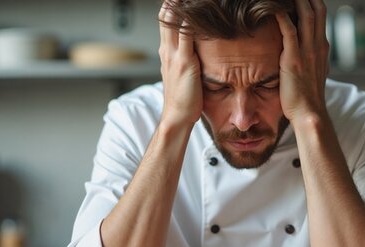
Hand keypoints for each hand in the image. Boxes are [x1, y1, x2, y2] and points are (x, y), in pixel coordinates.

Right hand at [158, 1, 201, 125]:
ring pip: (174, 20)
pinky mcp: (185, 62)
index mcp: (166, 52)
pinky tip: (198, 9)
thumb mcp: (181, 74)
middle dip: (175, 1)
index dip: (172, 6)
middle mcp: (167, 50)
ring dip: (181, 6)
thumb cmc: (183, 100)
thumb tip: (196, 51)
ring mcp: (174, 55)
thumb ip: (185, 59)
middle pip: (166, 15)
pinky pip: (187, 34)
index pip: (165, 21)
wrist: (176, 118)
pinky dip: (191, 19)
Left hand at [275, 0, 329, 123]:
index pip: (320, 14)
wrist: (309, 114)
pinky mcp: (294, 59)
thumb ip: (310, 59)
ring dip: (297, 1)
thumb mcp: (313, 72)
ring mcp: (308, 51)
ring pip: (306, 15)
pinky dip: (282, 16)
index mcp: (322, 47)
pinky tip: (274, 8)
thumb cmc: (307, 96)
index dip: (312, 0)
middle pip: (316, 9)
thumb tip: (303, 53)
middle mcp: (318, 45)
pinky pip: (289, 31)